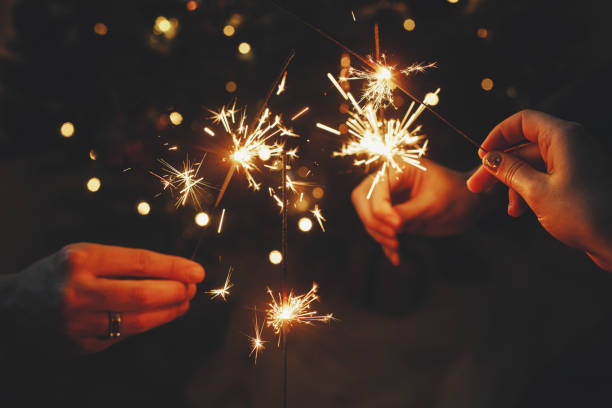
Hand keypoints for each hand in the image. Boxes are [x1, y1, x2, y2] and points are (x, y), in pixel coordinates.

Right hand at [13, 243, 204, 353]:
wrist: (13, 307)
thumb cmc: (58, 274)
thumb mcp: (84, 255)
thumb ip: (122, 262)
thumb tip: (171, 271)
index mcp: (81, 260)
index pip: (140, 262)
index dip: (174, 267)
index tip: (196, 271)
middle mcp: (77, 291)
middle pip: (142, 294)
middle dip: (175, 292)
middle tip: (191, 289)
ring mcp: (77, 322)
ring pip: (137, 321)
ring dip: (167, 313)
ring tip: (182, 304)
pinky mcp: (79, 345)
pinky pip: (123, 336)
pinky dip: (144, 326)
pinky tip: (156, 317)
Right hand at [352, 159, 481, 264]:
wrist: (471, 204)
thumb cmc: (457, 195)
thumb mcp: (434, 204)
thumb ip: (409, 212)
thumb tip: (390, 225)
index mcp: (399, 167)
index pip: (375, 188)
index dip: (381, 209)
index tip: (397, 228)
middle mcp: (389, 179)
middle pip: (362, 198)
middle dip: (373, 220)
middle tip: (394, 237)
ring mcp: (389, 196)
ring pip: (367, 215)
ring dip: (378, 233)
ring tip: (398, 246)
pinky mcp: (392, 214)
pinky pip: (378, 228)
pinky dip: (384, 243)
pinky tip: (396, 257)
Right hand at [467, 110, 611, 270]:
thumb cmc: (585, 214)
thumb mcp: (537, 192)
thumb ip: (510, 171)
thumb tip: (490, 158)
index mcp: (563, 137)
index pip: (523, 121)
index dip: (498, 135)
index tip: (481, 156)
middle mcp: (571, 144)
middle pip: (524, 146)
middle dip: (500, 166)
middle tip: (476, 186)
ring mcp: (576, 162)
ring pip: (533, 164)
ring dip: (514, 183)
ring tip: (507, 209)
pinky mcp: (579, 181)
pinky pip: (546, 177)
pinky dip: (530, 190)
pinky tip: (522, 211)